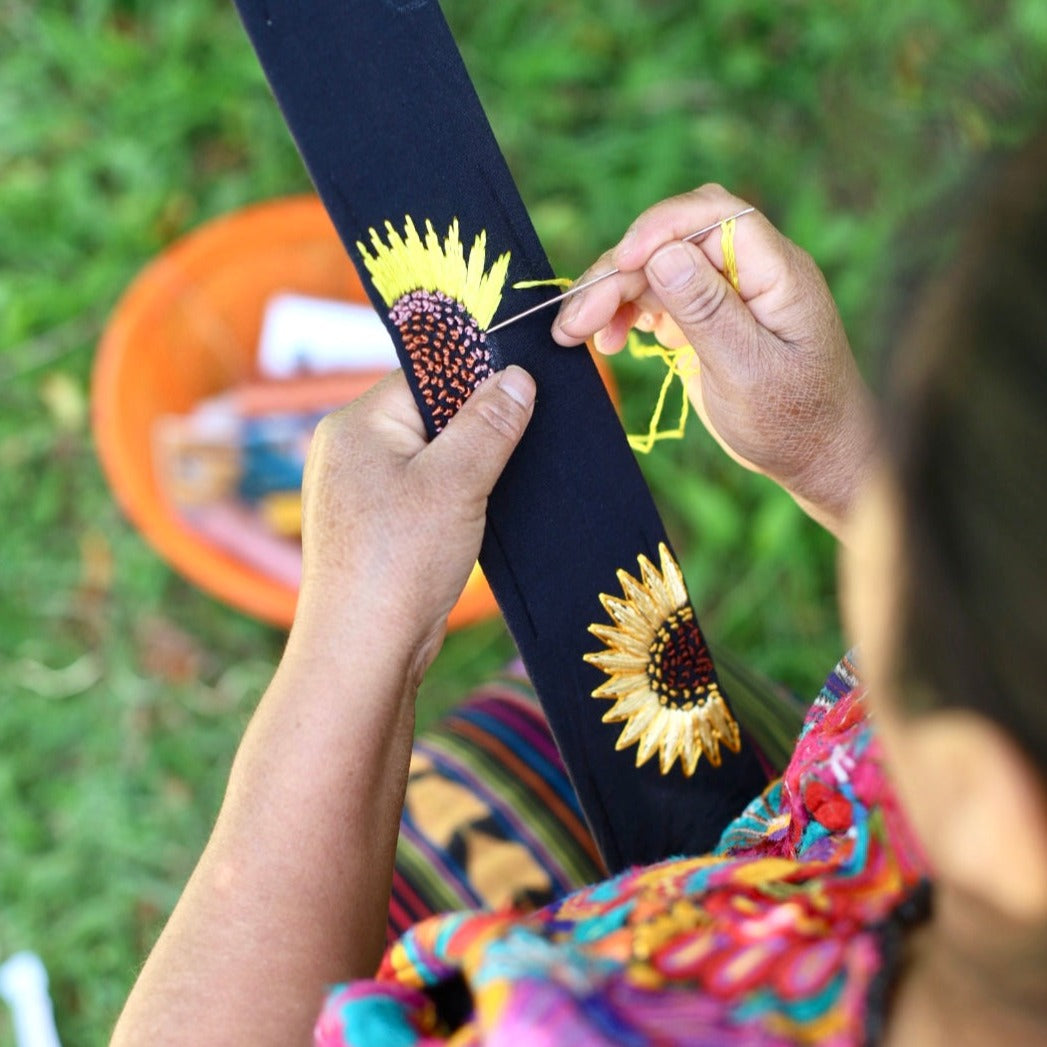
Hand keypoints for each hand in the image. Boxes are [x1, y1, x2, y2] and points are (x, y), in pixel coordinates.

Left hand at [293, 366, 535, 673]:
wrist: (363, 648)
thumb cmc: (400, 561)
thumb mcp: (456, 482)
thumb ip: (489, 424)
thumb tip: (517, 377)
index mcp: (356, 424)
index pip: (425, 376)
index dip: (476, 381)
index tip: (525, 391)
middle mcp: (349, 450)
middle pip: (428, 414)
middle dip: (476, 428)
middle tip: (524, 439)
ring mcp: (358, 490)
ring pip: (428, 456)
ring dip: (468, 467)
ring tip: (504, 481)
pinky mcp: (373, 525)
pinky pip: (421, 490)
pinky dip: (453, 495)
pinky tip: (481, 511)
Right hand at [552, 184, 875, 539]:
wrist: (814, 456)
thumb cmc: (793, 422)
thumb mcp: (748, 372)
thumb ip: (708, 312)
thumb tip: (663, 255)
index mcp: (777, 272)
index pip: (715, 216)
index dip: (661, 227)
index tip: (621, 262)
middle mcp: (750, 271)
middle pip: (673, 241)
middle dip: (619, 271)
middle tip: (576, 320)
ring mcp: (726, 293)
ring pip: (656, 269)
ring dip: (611, 295)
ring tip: (574, 333)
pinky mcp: (706, 317)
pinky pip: (656, 298)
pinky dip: (625, 314)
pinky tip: (610, 341)